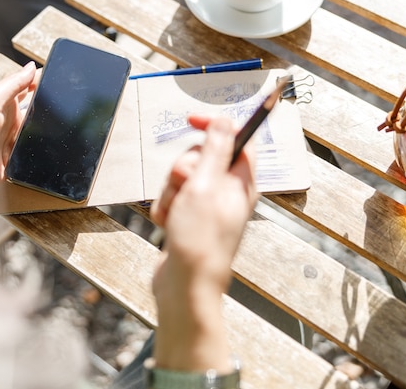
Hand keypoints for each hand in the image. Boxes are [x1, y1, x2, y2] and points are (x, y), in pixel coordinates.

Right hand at [150, 114, 258, 371]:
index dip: (213, 125)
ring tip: (175, 214)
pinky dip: (165, 209)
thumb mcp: (206, 185)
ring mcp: (206, 206)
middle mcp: (226, 191)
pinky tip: (168, 226)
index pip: (234, 138)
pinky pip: (170, 199)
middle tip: (184, 187)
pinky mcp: (188, 218)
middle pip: (199, 157)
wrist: (185, 284)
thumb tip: (226, 120)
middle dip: (182, 169)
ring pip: (179, 178)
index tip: (191, 120)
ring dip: (170, 193)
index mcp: (240, 180)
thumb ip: (216, 150)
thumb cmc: (200, 237)